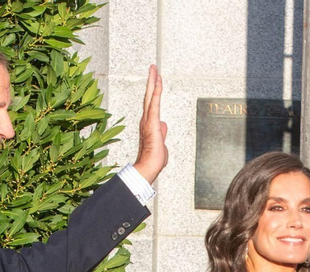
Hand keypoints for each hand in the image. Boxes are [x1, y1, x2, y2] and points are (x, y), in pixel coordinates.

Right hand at [132, 65, 167, 184]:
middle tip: (153, 68)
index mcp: (148, 124)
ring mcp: (148, 119)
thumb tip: (163, 124)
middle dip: (151, 81)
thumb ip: (162, 131)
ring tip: (154, 69)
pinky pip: (155, 102)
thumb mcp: (161, 142)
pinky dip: (156, 90)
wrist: (149, 165)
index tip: (155, 80)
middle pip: (149, 96)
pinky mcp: (152, 121)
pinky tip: (158, 80)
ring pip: (151, 96)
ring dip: (153, 81)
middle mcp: (146, 119)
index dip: (153, 92)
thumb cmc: (154, 158)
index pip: (151, 104)